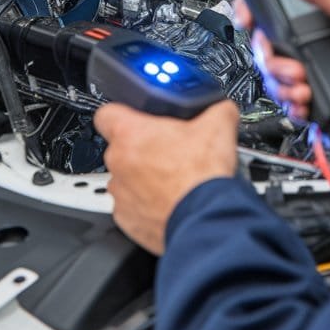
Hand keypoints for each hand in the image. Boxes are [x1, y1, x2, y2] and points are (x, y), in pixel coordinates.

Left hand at [93, 100, 238, 254]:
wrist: (206, 219)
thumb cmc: (202, 177)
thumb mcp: (219, 127)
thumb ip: (216, 110)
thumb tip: (222, 108)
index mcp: (131, 134)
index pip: (106, 113)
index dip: (122, 113)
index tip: (135, 118)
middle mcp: (118, 163)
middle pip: (121, 148)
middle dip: (143, 149)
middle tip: (169, 152)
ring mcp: (120, 193)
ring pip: (126, 179)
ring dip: (144, 178)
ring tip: (173, 180)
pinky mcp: (127, 220)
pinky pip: (132, 206)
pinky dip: (147, 205)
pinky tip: (170, 202)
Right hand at [233, 0, 329, 120]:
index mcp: (311, 9)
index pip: (266, 2)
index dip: (249, 10)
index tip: (248, 20)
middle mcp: (304, 34)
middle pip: (263, 45)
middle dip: (272, 61)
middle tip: (295, 68)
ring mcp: (307, 59)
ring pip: (272, 73)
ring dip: (283, 85)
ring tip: (304, 88)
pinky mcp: (311, 83)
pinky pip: (286, 94)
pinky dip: (292, 101)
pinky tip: (306, 101)